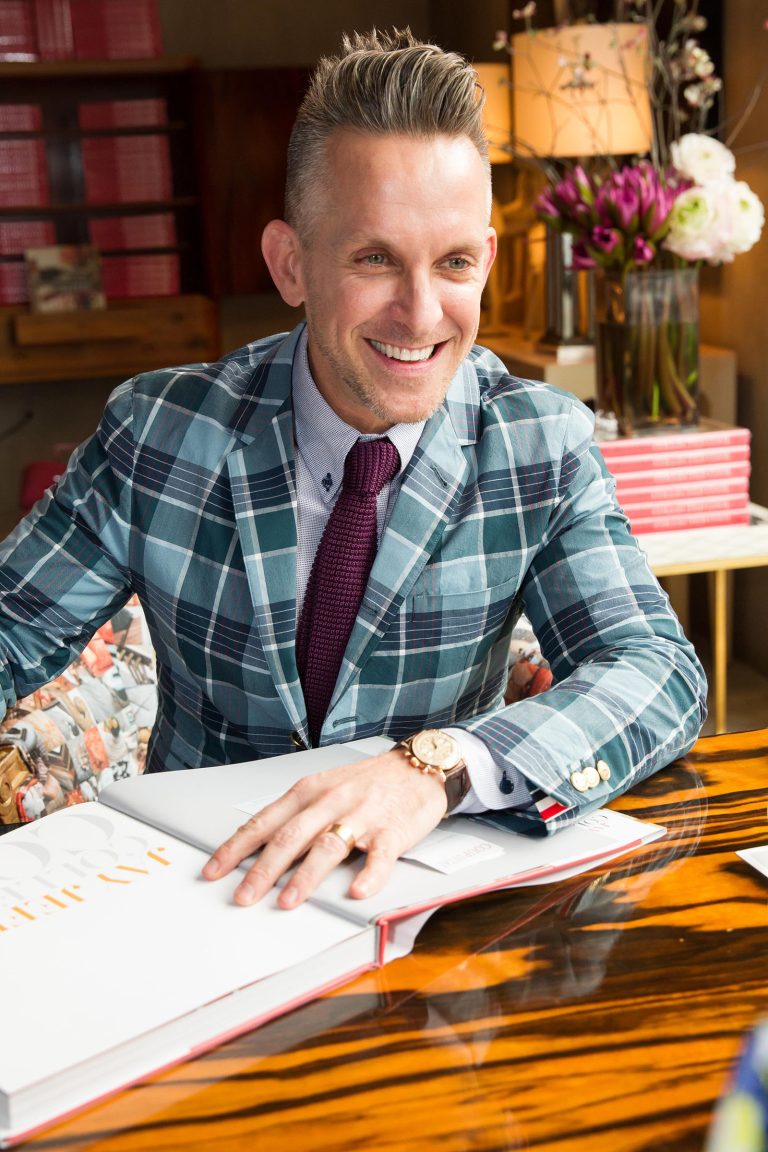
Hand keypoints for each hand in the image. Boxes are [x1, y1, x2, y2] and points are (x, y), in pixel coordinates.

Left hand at [201, 749, 447, 908]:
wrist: (418, 766)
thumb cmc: (367, 782)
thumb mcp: (325, 787)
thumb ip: (296, 815)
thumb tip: (259, 847)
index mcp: (309, 792)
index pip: (265, 821)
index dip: (237, 847)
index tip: (214, 870)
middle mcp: (331, 802)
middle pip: (291, 837)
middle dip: (263, 869)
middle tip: (243, 896)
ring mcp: (362, 816)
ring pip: (329, 846)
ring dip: (305, 876)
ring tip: (286, 901)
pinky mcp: (393, 831)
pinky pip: (380, 856)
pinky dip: (369, 875)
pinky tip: (357, 891)